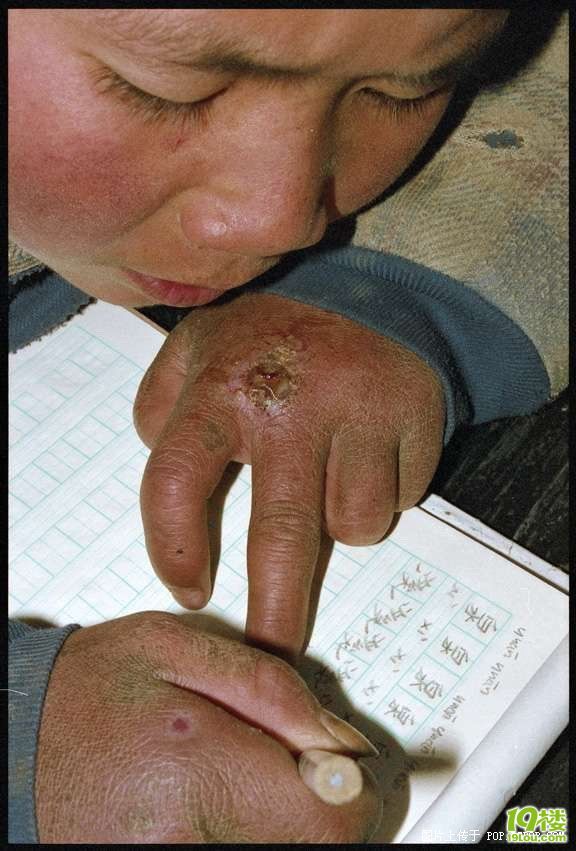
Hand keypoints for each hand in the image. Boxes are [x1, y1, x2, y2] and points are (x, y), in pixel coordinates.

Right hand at [35, 612, 380, 842]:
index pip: (330, 820)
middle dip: (306, 799)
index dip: (346, 788)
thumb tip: (335, 739)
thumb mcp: (174, 647)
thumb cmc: (81, 691)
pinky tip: (207, 800)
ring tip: (225, 773)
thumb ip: (268, 687)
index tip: (332, 763)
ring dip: (271, 815)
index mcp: (196, 769)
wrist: (10, 741)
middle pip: (307, 845)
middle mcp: (183, 841)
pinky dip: (241, 829)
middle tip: (266, 758)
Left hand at [135, 293, 444, 654]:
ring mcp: (357, 410)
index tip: (188, 588)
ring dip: (341, 521)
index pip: (174, 483)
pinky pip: (399, 499)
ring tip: (332, 474)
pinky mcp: (412, 417)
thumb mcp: (196, 347)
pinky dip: (383, 494)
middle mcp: (288, 403)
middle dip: (277, 612)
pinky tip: (369, 454)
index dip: (174, 550)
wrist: (363, 293)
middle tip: (273, 655)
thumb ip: (160, 403)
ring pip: (353, 524)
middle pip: (281, 536)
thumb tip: (158, 468)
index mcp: (219, 389)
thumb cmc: (270, 334)